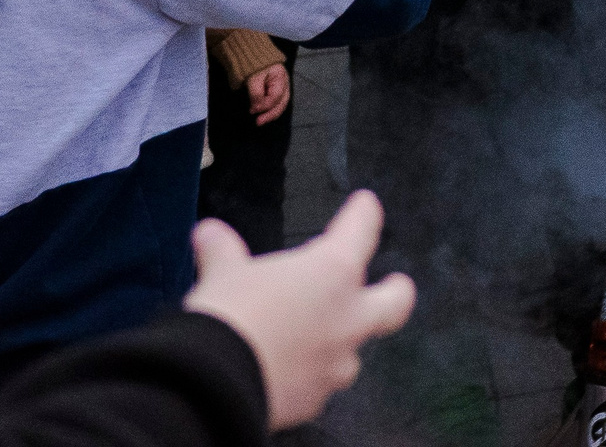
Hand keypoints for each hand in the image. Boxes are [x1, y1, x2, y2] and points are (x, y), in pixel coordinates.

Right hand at [183, 191, 416, 431]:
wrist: (217, 385)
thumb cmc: (230, 319)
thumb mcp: (223, 273)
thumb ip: (222, 252)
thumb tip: (209, 235)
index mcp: (332, 272)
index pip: (360, 231)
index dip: (364, 214)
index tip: (366, 206)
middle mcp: (346, 317)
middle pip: (394, 303)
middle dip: (396, 291)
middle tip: (396, 284)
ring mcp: (334, 363)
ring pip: (353, 351)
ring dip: (340, 341)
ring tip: (319, 336)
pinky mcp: (314, 399)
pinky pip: (318, 383)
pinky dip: (306, 374)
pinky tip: (287, 371)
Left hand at [247, 62, 290, 125]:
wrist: (248, 50)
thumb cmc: (252, 62)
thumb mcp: (254, 77)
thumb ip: (256, 94)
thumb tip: (256, 109)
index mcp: (281, 77)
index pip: (275, 97)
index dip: (265, 105)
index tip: (252, 110)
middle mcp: (283, 82)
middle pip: (281, 102)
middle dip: (270, 114)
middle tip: (258, 122)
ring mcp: (280, 85)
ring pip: (280, 103)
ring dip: (270, 113)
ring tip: (261, 120)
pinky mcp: (274, 87)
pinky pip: (275, 101)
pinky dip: (269, 108)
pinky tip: (263, 112)